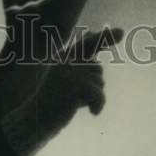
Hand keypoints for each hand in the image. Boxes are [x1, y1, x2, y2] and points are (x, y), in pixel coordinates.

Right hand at [2, 26, 123, 155]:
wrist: (33, 123)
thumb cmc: (49, 104)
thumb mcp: (62, 79)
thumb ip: (78, 62)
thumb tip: (92, 35)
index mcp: (62, 58)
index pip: (88, 44)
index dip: (105, 37)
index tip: (122, 32)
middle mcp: (66, 62)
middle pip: (97, 69)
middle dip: (93, 85)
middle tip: (72, 98)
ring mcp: (70, 74)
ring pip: (99, 83)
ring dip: (93, 97)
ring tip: (73, 105)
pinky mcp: (75, 88)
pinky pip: (99, 94)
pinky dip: (99, 105)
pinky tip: (93, 113)